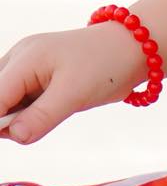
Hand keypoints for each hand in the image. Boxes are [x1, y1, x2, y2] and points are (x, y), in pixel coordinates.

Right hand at [0, 27, 146, 144]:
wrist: (134, 49)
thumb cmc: (107, 65)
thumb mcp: (75, 94)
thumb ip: (41, 117)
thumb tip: (14, 136)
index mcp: (25, 59)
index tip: (10, 136)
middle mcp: (20, 60)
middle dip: (6, 120)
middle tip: (33, 128)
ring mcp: (28, 67)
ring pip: (7, 101)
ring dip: (18, 118)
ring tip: (52, 113)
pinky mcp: (39, 77)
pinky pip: (22, 100)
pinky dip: (29, 113)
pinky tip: (50, 112)